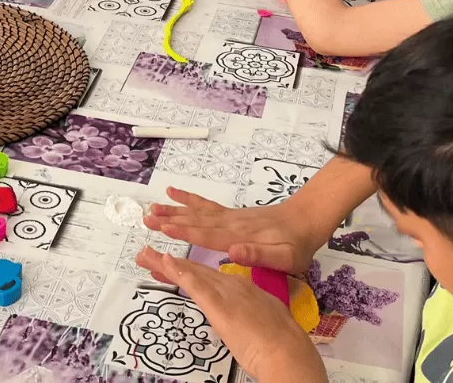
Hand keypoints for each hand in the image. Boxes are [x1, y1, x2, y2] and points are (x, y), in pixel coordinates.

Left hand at [135, 248, 327, 382]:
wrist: (288, 351)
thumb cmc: (280, 342)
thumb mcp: (263, 319)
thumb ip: (249, 312)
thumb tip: (242, 315)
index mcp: (242, 288)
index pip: (207, 276)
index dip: (186, 270)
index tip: (167, 265)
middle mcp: (232, 285)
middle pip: (195, 271)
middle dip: (169, 263)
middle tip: (146, 255)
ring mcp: (226, 293)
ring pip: (191, 273)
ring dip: (165, 264)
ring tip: (145, 255)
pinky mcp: (220, 305)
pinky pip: (196, 285)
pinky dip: (180, 272)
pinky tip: (166, 262)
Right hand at [144, 187, 323, 273]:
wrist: (306, 219)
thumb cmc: (297, 244)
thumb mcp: (286, 257)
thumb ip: (259, 254)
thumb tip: (233, 251)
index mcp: (239, 237)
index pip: (207, 235)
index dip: (185, 233)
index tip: (164, 228)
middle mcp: (230, 224)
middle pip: (196, 222)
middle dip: (170, 221)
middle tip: (146, 219)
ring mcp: (229, 218)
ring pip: (196, 213)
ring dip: (173, 211)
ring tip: (151, 209)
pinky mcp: (231, 215)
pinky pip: (205, 206)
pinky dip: (188, 199)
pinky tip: (173, 193)